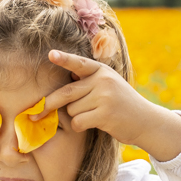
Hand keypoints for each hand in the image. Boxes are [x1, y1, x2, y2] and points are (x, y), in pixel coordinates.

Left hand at [33, 50, 180, 161]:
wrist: (146, 121)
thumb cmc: (121, 104)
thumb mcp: (109, 85)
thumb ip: (89, 81)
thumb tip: (64, 81)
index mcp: (101, 71)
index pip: (79, 64)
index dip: (64, 59)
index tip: (50, 55)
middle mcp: (103, 81)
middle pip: (66, 93)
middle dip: (49, 105)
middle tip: (34, 114)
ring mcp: (104, 97)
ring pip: (71, 110)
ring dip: (75, 117)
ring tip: (93, 116)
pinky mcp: (105, 114)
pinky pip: (78, 122)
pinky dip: (79, 126)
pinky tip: (93, 125)